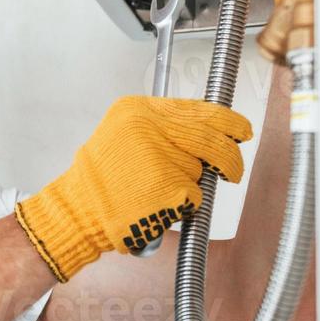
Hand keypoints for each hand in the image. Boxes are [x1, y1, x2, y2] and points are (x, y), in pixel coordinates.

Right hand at [14, 96, 252, 281]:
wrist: (78, 211)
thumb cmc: (100, 180)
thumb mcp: (123, 133)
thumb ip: (162, 126)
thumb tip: (208, 130)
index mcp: (139, 111)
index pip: (198, 109)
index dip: (227, 121)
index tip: (241, 130)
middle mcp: (150, 129)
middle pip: (210, 138)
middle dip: (229, 156)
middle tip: (233, 169)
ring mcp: (161, 158)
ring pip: (201, 170)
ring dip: (191, 184)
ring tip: (158, 190)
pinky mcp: (170, 188)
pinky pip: (195, 196)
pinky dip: (183, 204)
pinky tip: (158, 204)